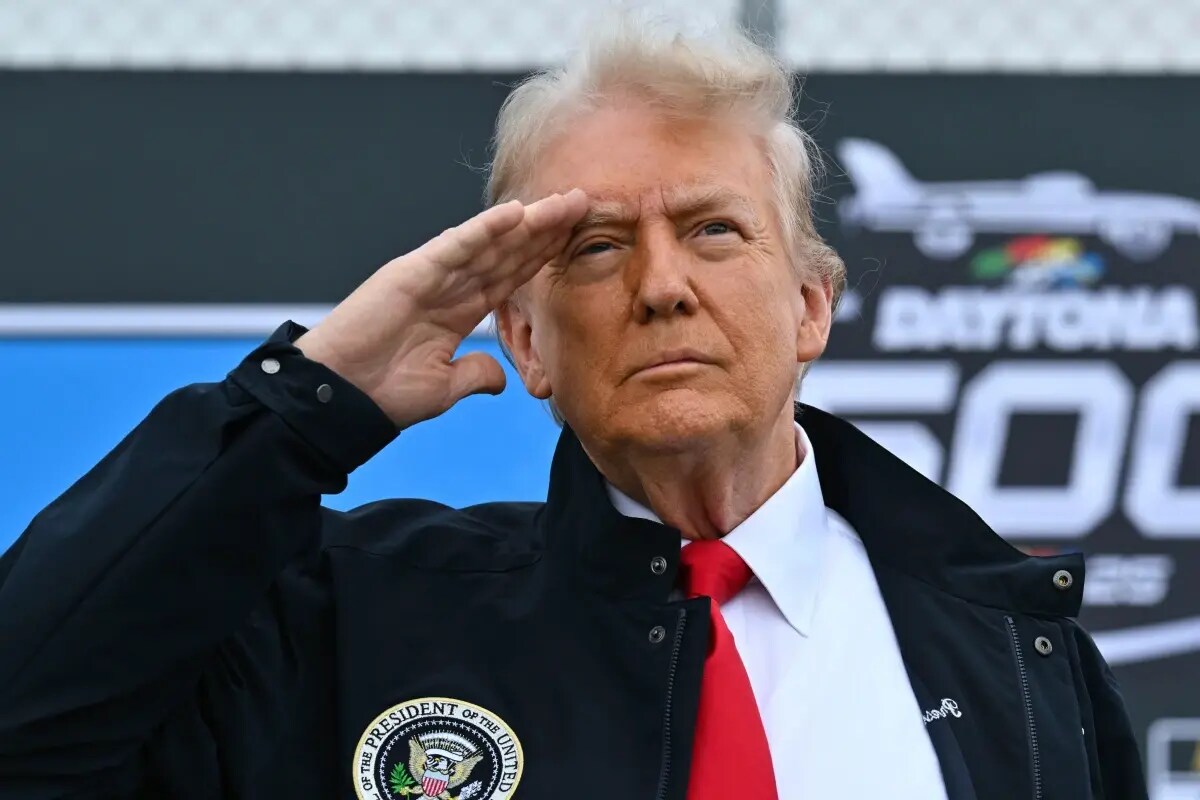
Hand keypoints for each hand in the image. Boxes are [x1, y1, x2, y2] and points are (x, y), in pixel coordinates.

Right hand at [295, 190, 587, 429]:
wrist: (339, 399)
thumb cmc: (382, 393)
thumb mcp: (444, 386)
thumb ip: (475, 374)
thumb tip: (502, 378)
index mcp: (458, 310)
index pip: (511, 275)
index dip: (543, 255)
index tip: (577, 239)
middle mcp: (449, 286)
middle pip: (508, 251)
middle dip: (546, 229)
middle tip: (583, 204)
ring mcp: (431, 276)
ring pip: (489, 242)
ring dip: (528, 222)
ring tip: (563, 202)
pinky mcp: (411, 273)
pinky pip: (455, 247)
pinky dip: (484, 230)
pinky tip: (515, 214)